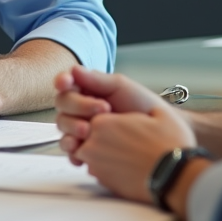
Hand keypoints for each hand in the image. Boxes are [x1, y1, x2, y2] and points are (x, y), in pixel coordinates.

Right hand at [54, 66, 170, 162]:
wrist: (158, 132)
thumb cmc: (142, 106)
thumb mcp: (122, 87)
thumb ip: (97, 80)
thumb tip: (74, 70)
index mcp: (87, 89)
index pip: (67, 84)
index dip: (63, 81)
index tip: (67, 82)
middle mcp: (80, 108)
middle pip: (62, 104)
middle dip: (78, 106)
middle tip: (102, 109)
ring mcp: (80, 128)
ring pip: (62, 126)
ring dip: (72, 127)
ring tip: (88, 131)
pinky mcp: (84, 149)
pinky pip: (69, 150)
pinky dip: (71, 150)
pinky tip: (80, 150)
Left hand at [74, 106, 196, 204]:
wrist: (175, 176)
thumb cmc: (169, 144)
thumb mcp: (158, 112)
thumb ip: (137, 108)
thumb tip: (126, 110)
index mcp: (103, 123)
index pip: (90, 116)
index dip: (104, 118)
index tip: (118, 120)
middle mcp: (94, 144)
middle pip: (85, 135)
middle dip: (99, 135)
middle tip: (122, 137)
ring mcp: (96, 165)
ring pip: (88, 154)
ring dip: (101, 151)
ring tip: (124, 151)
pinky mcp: (104, 182)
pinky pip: (97, 170)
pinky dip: (107, 167)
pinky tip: (125, 164)